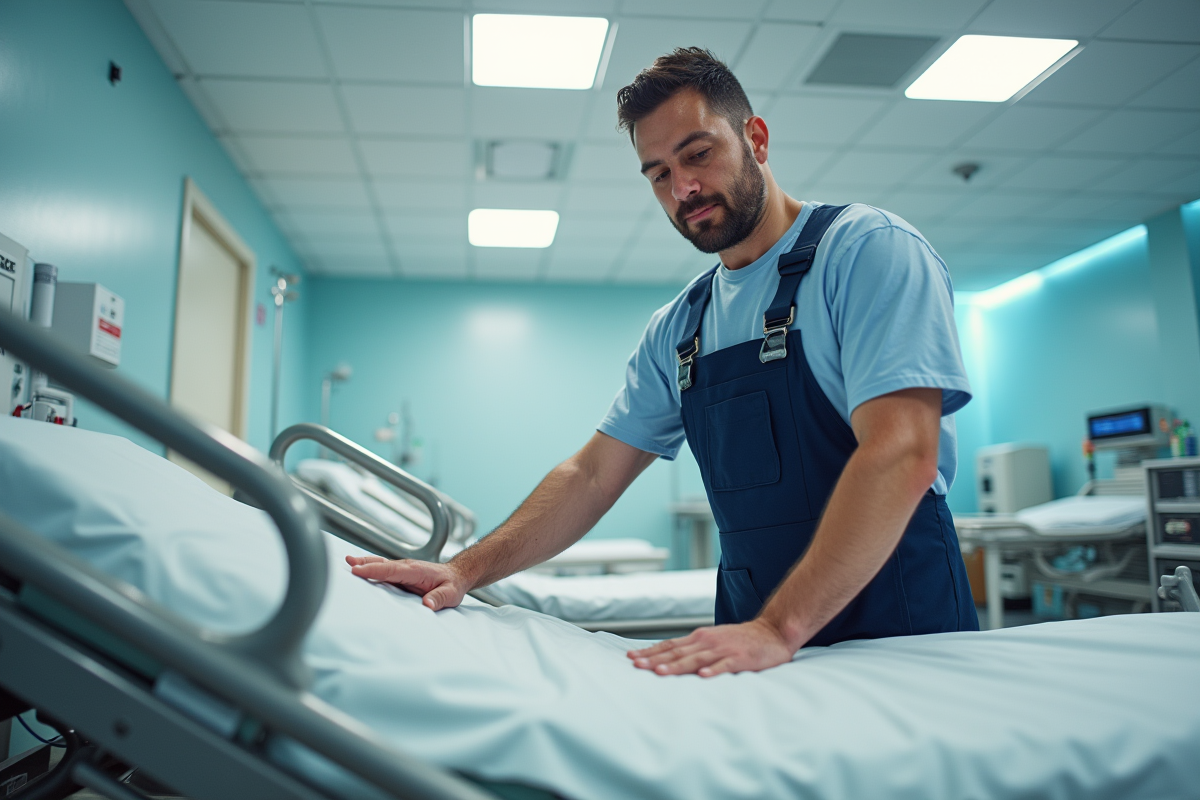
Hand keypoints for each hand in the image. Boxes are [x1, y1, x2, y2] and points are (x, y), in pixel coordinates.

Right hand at [345, 555, 467, 610]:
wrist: (457, 575)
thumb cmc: (452, 585)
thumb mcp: (451, 594)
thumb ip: (439, 598)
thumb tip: (428, 605)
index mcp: (416, 571)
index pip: (391, 570)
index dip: (374, 570)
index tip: (358, 570)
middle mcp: (407, 567)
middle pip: (382, 564)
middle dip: (365, 563)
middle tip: (348, 563)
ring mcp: (402, 569)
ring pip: (381, 564)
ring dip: (365, 562)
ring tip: (347, 562)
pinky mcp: (400, 573)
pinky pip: (383, 568)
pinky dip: (370, 566)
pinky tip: (358, 567)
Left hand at [627, 618, 794, 677]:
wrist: (772, 632)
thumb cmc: (739, 640)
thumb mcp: (712, 641)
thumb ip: (693, 650)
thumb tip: (668, 660)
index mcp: (699, 638)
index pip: (669, 645)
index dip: (650, 652)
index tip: (631, 658)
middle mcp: (707, 641)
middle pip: (677, 652)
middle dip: (655, 659)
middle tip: (636, 666)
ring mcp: (723, 649)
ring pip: (696, 658)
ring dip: (677, 666)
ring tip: (661, 673)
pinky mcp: (740, 657)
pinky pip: (725, 665)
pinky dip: (713, 670)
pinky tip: (703, 676)